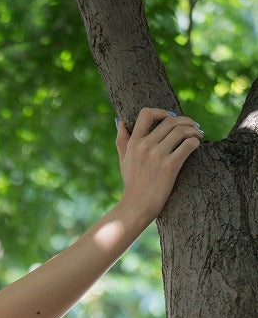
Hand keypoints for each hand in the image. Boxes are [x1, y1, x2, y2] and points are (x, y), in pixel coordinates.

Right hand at [115, 108, 201, 223]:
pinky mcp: (170, 166)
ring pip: (181, 130)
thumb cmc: (132, 183)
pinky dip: (195, 142)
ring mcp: (158, 156)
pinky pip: (188, 145)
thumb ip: (122, 140)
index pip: (146, 113)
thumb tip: (120, 121)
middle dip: (185, 121)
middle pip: (170, 120)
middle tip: (193, 127)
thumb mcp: (124, 160)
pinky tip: (196, 146)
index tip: (170, 118)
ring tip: (198, 135)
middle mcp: (145, 146)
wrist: (137, 206)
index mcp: (134, 143)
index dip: (161, 111)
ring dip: (193, 130)